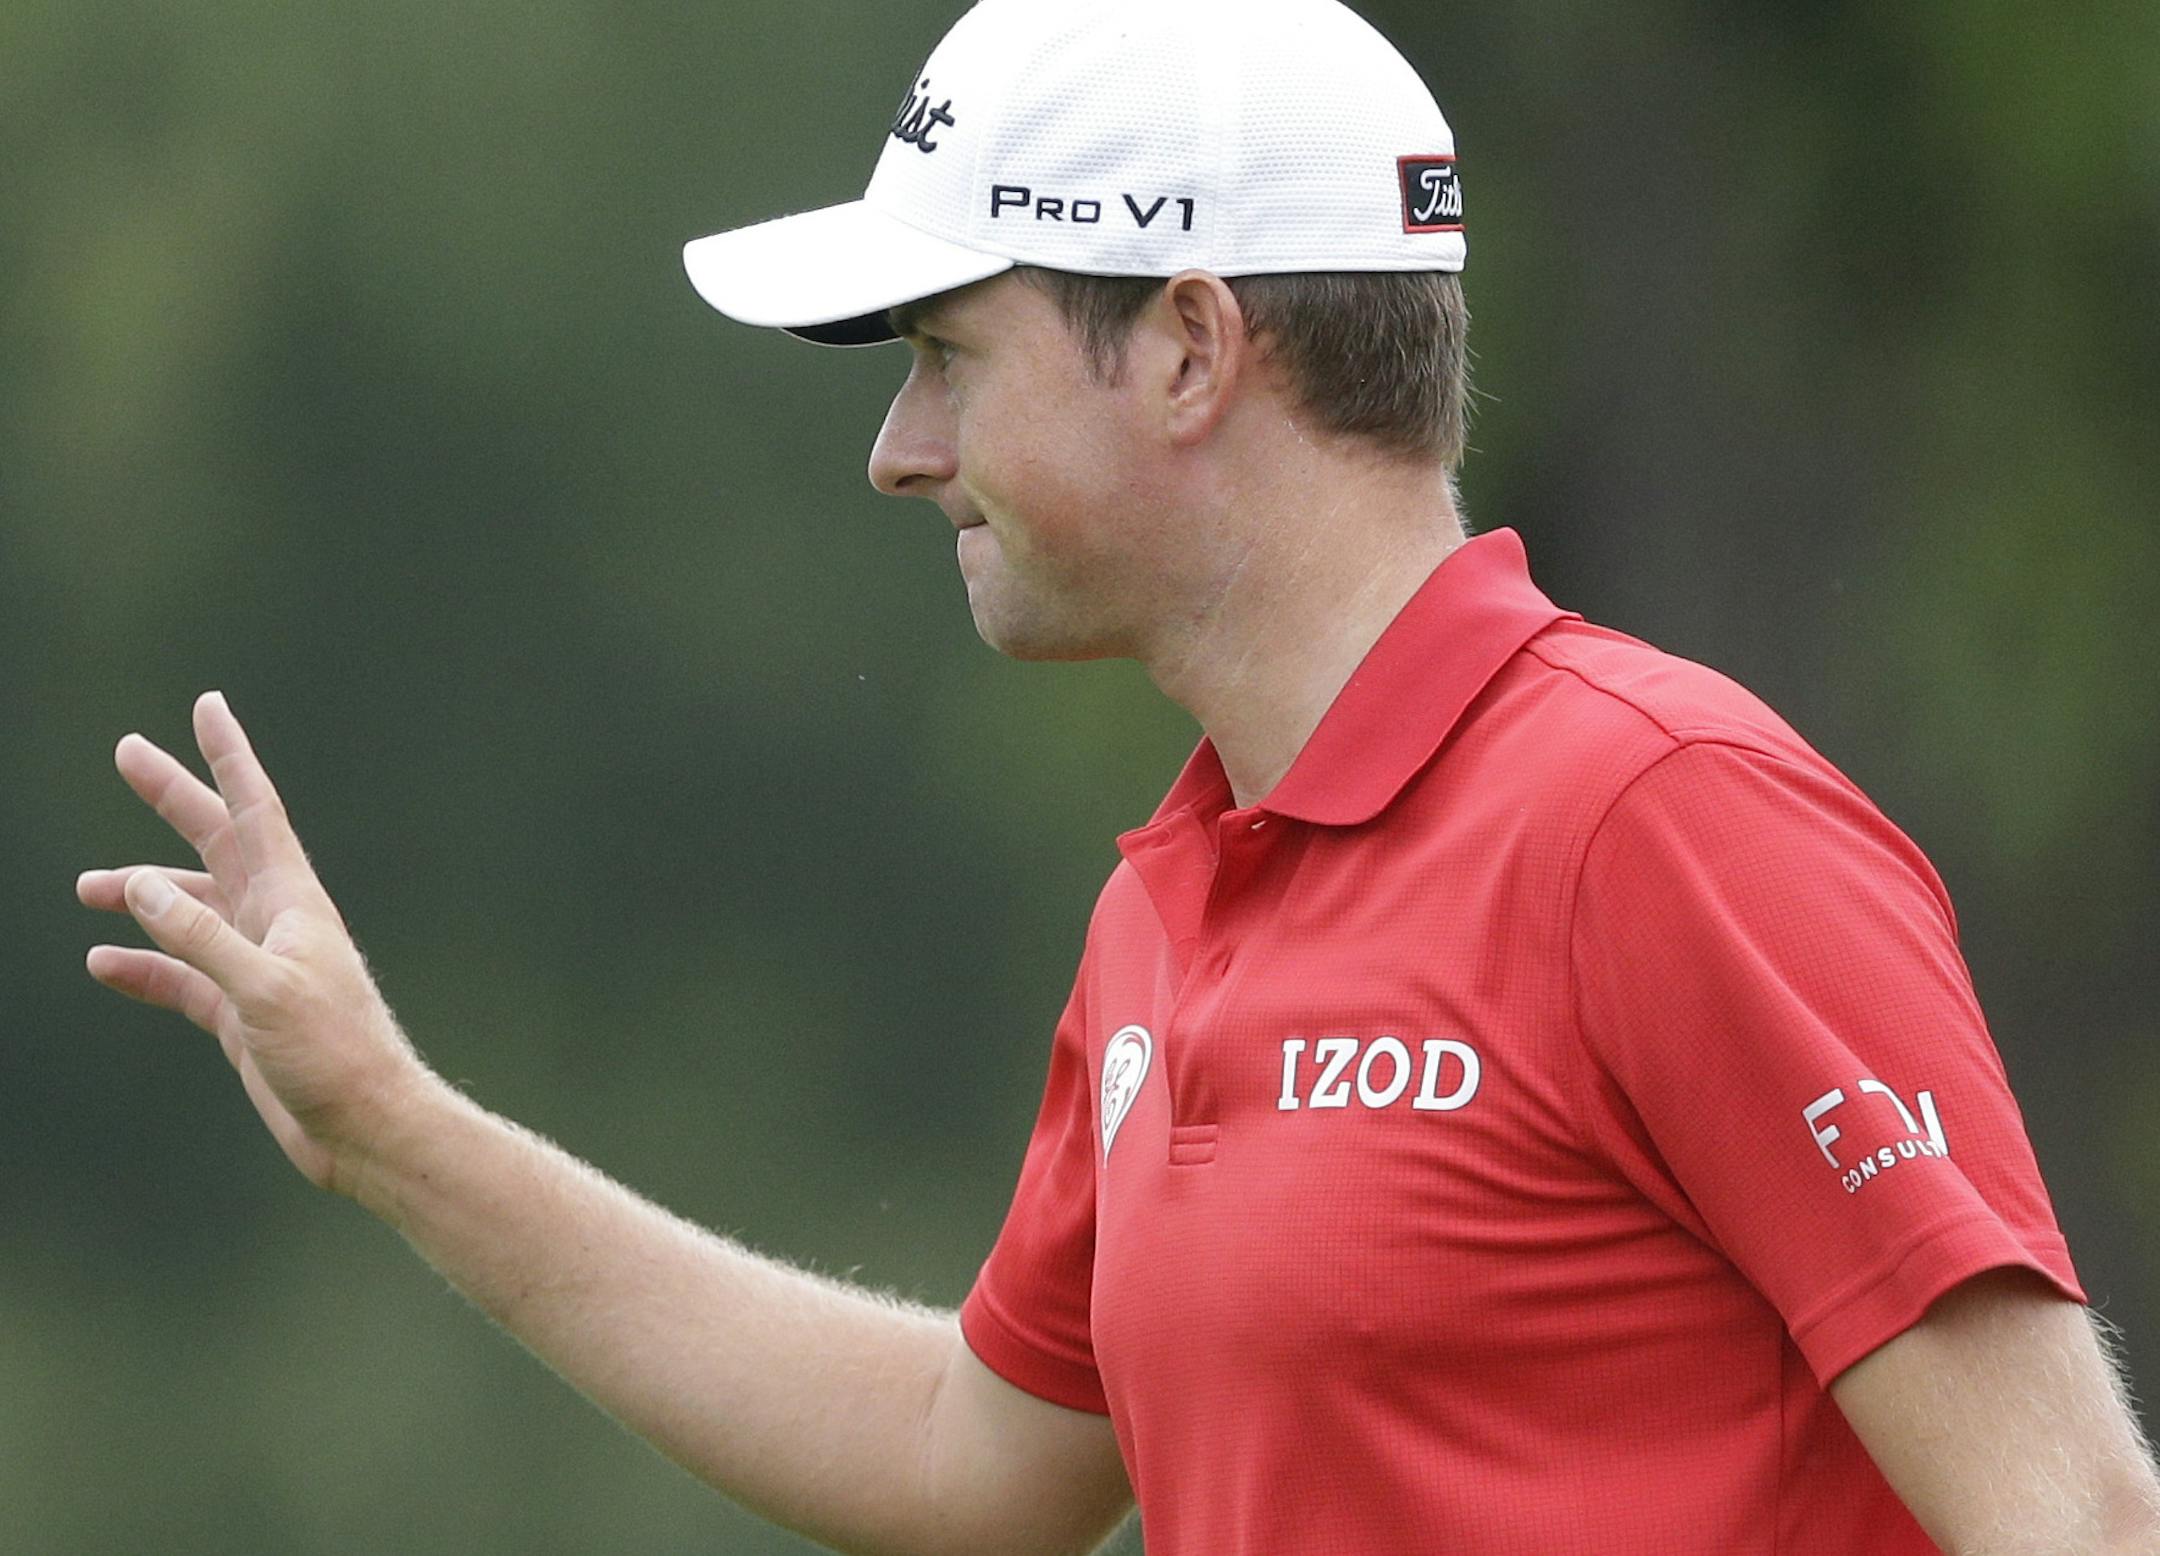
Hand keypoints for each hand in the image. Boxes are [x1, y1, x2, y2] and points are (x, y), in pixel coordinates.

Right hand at [77, 691, 431, 1197]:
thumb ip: (201, 937)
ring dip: (142, 893)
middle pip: (215, 843)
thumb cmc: (335, 1054)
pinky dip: (144, 966)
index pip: (256, 810)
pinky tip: (103, 962)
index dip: (229, 757)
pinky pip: (181, 976)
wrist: (365, 1127)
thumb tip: (142, 884)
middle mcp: (276, 922)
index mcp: (293, 901)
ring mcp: (257, 965)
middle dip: (174, 798)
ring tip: (87, 886)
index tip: (207, 706)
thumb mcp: (262, 990)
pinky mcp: (242, 1012)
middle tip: (127, 753)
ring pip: (190, 910)